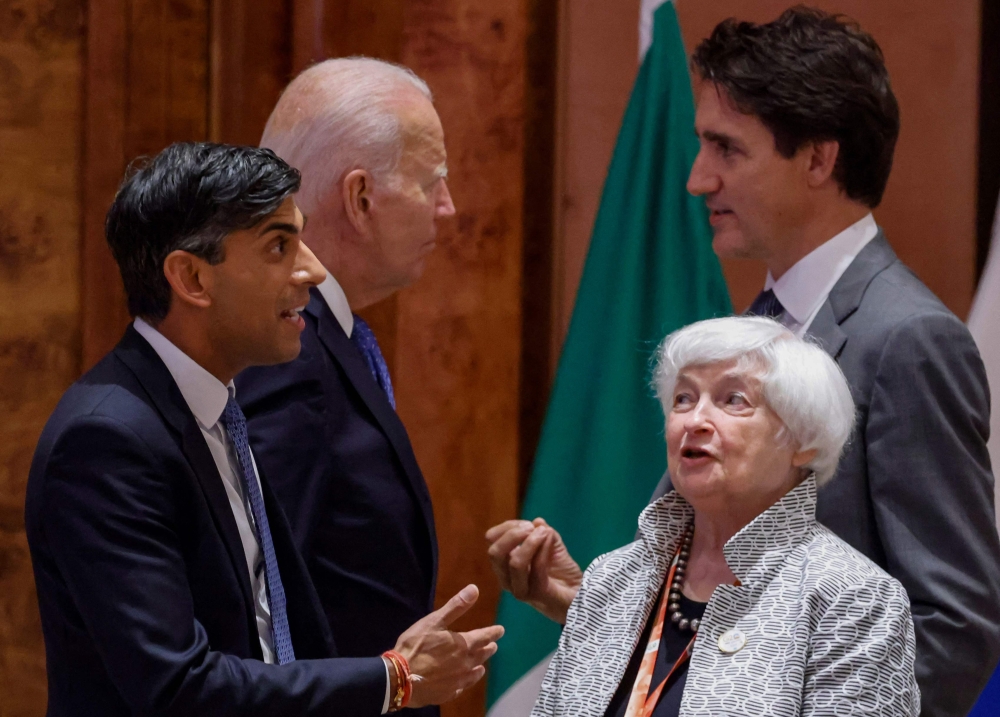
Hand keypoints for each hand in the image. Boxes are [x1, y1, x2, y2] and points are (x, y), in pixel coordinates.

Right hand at [393, 584, 503, 707]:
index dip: (493, 632)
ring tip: (482, 666)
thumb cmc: (416, 645)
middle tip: (493, 646)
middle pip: (481, 655)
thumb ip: (456, 606)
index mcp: (464, 645)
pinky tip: (464, 682)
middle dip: (488, 648)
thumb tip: (475, 589)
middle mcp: (465, 664)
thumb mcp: (434, 621)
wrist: (401, 677)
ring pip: (474, 673)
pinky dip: (466, 682)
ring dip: (479, 666)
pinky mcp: (448, 693)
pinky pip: (461, 687)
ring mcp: (457, 681)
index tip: (501, 630)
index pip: (484, 637)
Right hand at [485, 518, 582, 623]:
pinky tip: (551, 539)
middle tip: (531, 527)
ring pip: (514, 563)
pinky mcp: (538, 595)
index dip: (507, 527)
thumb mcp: (552, 545)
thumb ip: (543, 532)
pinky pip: (537, 569)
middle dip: (512, 534)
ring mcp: (521, 589)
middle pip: (494, 553)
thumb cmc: (561, 572)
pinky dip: (543, 550)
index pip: (492, 541)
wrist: (579, 595)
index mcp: (505, 565)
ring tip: (544, 532)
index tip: (527, 523)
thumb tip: (537, 521)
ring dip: (530, 542)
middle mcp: (507, 579)